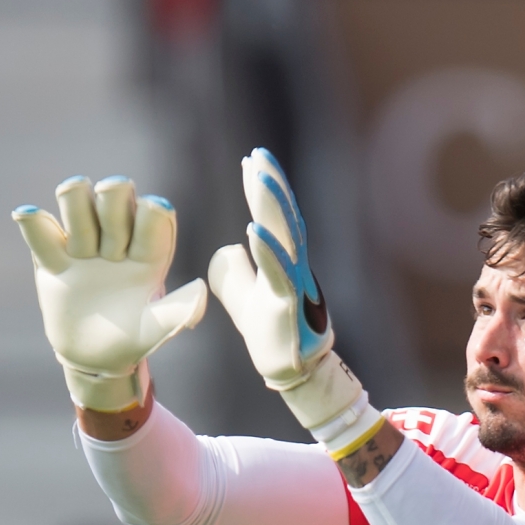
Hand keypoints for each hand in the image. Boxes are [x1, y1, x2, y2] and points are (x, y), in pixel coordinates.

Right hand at [14, 175, 207, 411]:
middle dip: (112, 206)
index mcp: (149, 249)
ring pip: (77, 201)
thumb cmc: (132, 340)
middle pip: (114, 196)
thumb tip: (199, 290)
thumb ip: (177, 311)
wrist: (93, 357)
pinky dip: (33, 222)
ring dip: (76, 207)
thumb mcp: (155, 329)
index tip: (147, 229)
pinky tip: (28, 214)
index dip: (151, 213)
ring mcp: (83, 244)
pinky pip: (40, 233)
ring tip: (76, 241)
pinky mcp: (52, 257)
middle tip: (108, 246)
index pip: (153, 214)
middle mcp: (117, 237)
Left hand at [206, 149, 332, 389]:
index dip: (263, 186)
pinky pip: (278, 275)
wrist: (289, 370)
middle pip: (282, 217)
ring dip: (271, 207)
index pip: (272, 215)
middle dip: (270, 185)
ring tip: (259, 180)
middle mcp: (292, 265)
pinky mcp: (288, 307)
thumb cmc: (269, 330)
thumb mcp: (240, 295)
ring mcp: (293, 284)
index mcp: (281, 259)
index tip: (252, 158)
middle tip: (258, 155)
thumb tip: (231, 248)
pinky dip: (267, 252)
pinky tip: (253, 231)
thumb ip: (232, 269)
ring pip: (285, 238)